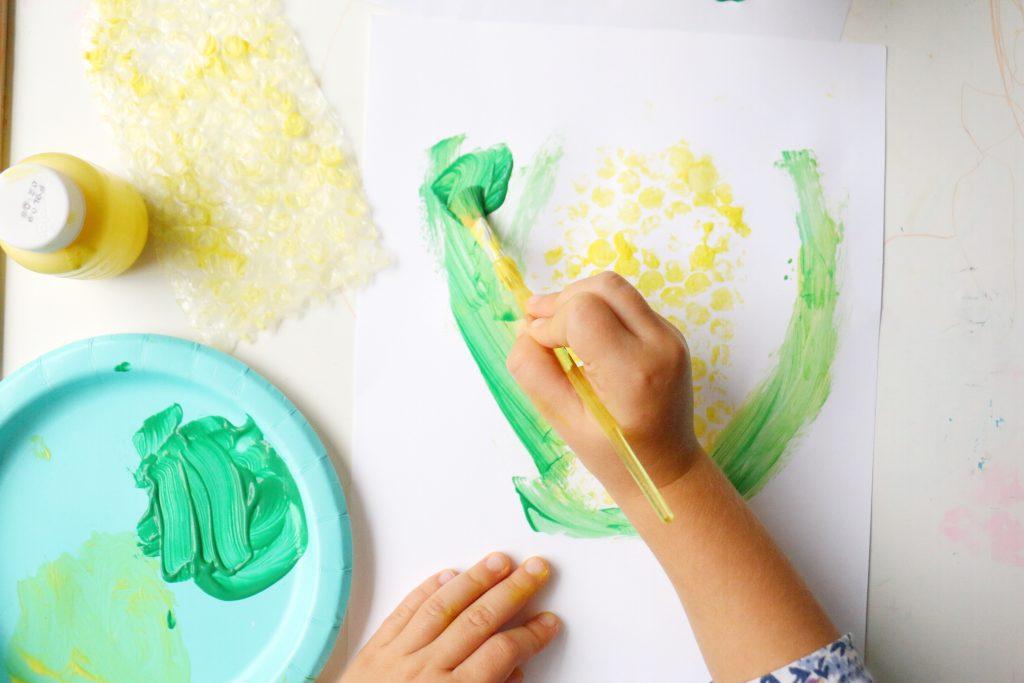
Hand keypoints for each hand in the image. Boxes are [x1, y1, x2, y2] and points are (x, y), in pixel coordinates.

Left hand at [342, 553, 558, 682]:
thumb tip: (512, 674)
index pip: (501, 653)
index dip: (530, 634)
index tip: (548, 622)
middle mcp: (425, 671)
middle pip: (478, 619)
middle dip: (512, 591)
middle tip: (536, 570)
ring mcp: (397, 657)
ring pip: (443, 606)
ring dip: (475, 580)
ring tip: (499, 562)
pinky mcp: (374, 650)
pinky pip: (404, 612)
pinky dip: (426, 591)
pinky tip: (446, 576)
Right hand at [507, 271, 703, 498]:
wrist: (665, 469)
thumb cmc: (613, 455)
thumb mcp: (563, 421)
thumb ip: (535, 372)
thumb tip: (526, 329)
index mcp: (632, 374)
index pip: (583, 314)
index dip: (550, 322)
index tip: (538, 344)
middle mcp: (659, 346)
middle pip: (603, 287)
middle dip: (563, 300)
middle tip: (538, 324)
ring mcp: (671, 337)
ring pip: (615, 287)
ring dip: (579, 299)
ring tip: (556, 326)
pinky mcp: (671, 334)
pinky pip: (627, 302)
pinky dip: (598, 309)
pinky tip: (583, 338)